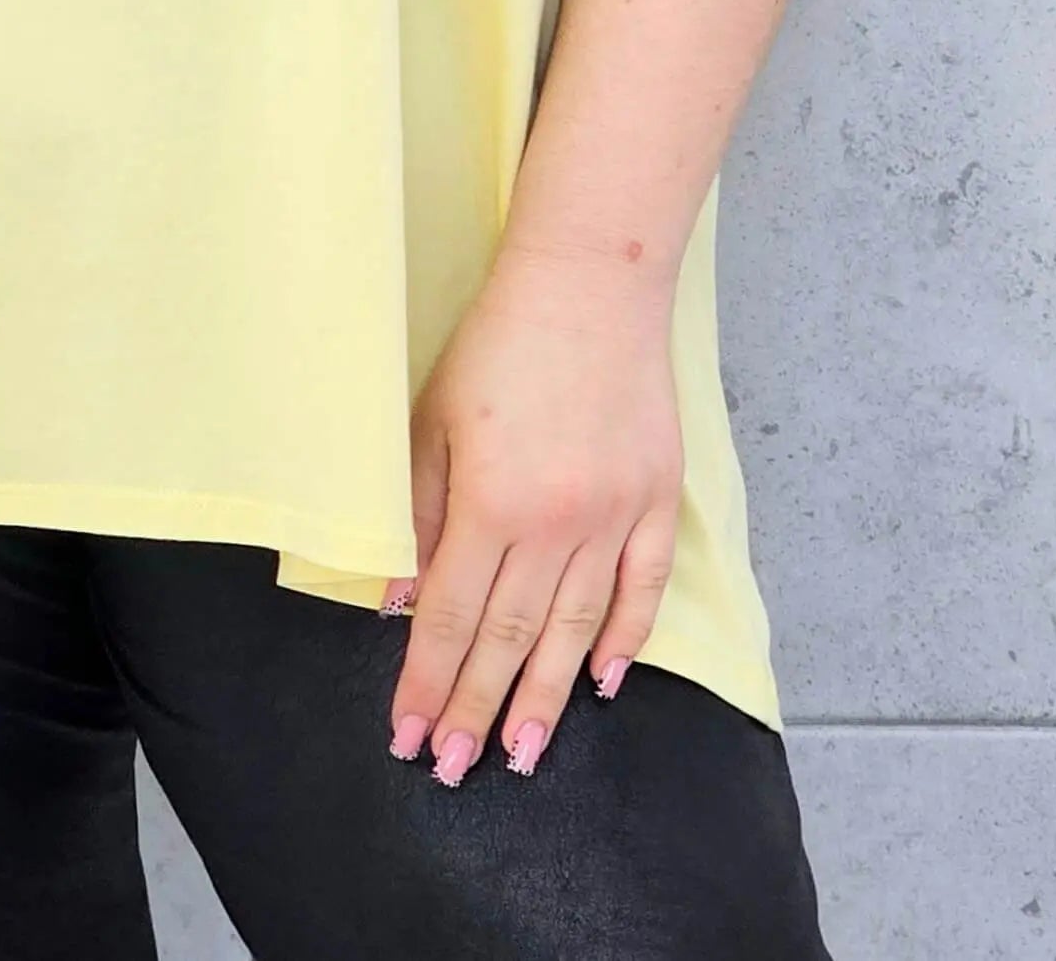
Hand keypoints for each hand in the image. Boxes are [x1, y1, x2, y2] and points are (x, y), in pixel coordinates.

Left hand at [383, 242, 683, 784]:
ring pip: (575, 630)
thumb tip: (401, 602)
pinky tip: (601, 683)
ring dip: (546, 698)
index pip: (452, 618)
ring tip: (524, 756)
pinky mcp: (655, 499)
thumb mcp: (432, 419)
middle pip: (510, 639)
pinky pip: (642, 589)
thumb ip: (416, 515)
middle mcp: (554, 523)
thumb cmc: (497, 344)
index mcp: (490, 502)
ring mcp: (612, 515)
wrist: (589, 285)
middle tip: (456, 770)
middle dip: (479, 711)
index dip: (429, 683)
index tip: (410, 737)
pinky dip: (623, 640)